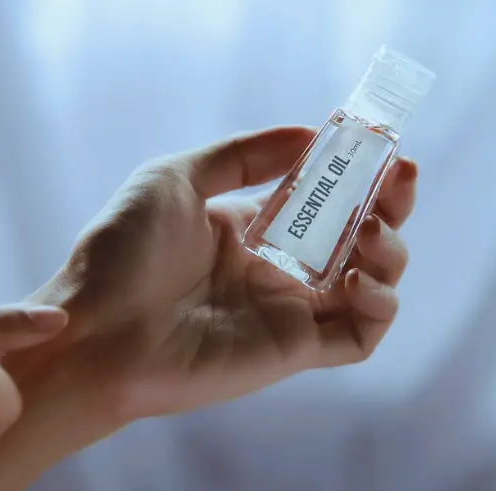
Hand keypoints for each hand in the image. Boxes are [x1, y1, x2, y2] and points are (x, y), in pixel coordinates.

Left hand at [11, 126, 416, 418]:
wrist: (95, 331)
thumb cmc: (121, 252)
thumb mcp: (174, 179)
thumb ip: (241, 157)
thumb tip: (307, 135)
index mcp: (244, 230)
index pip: (317, 200)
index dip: (352, 174)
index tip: (376, 144)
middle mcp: (271, 269)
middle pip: (353, 237)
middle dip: (387, 205)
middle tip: (400, 178)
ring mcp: (284, 311)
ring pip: (368, 283)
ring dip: (390, 252)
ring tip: (372, 229)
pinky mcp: (291, 351)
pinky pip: (359, 337)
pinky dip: (379, 307)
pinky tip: (358, 278)